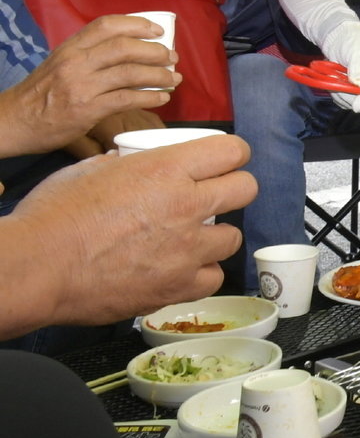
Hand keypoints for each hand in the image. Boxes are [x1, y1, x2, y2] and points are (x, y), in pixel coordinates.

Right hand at [0, 14, 178, 158]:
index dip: (137, 24)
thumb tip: (131, 51)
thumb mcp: (60, 63)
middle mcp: (76, 62)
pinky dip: (150, 97)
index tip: (158, 30)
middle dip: (155, 51)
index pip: (107, 25)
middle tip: (172, 58)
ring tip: (174, 79)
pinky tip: (162, 97)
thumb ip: (89, 55)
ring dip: (159, 75)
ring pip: (130, 73)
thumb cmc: (41, 93)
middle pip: (125, 47)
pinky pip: (127, 99)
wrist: (13, 121)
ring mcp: (81, 85)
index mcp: (70, 47)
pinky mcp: (87, 109)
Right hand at [6, 134, 254, 329]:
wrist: (36, 268)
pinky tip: (181, 268)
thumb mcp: (91, 169)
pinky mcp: (177, 286)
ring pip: (233, 238)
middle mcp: (186, 206)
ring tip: (191, 238)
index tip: (225, 161)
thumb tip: (132, 164)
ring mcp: (186, 249)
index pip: (233, 151)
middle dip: (233, 189)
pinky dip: (201, 274)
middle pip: (246, 189)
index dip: (233, 154)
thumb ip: (127, 166)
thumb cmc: (53, 217)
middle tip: (214, 196)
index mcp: (167, 169)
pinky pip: (212, 278)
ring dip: (216, 236)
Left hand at [320, 21, 359, 111]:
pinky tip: (335, 81)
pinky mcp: (351, 92)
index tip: (357, 104)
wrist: (339, 39)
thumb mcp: (358, 53)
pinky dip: (336, 94)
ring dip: (341, 94)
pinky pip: (343, 101)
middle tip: (341, 83)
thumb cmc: (353, 42)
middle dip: (352, 97)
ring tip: (336, 77)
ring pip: (353, 103)